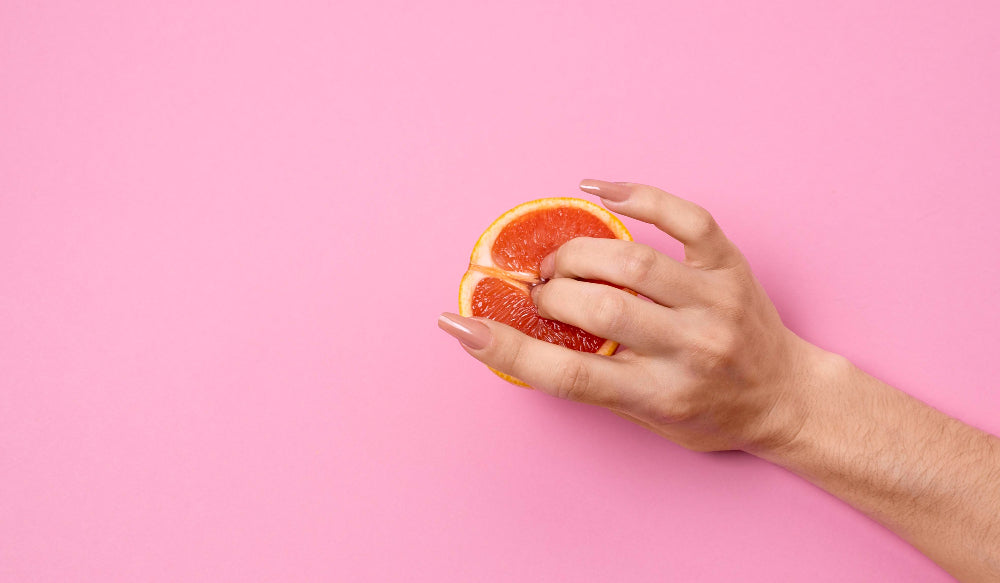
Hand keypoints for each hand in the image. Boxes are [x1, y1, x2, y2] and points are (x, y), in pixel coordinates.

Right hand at [440, 179, 833, 452]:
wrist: (788, 398)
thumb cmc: (710, 412)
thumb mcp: (649, 419)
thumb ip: (594, 381)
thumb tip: (523, 339)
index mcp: (660, 397)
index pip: (568, 374)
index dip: (503, 348)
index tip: (457, 324)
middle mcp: (689, 350)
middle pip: (593, 309)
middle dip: (547, 294)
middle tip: (537, 292)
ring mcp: (714, 302)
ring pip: (628, 262)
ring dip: (576, 255)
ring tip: (560, 262)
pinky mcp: (731, 266)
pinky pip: (683, 218)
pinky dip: (636, 196)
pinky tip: (598, 191)